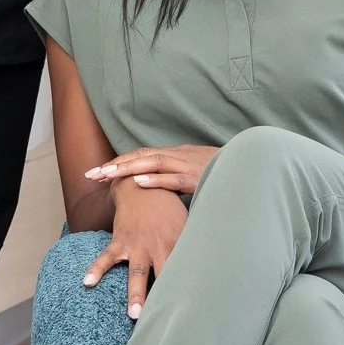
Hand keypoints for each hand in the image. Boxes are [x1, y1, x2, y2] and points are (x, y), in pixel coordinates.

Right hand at [82, 181, 187, 319]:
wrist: (141, 185)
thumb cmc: (168, 208)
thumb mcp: (185, 223)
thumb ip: (194, 243)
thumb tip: (211, 261)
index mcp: (178, 243)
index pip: (187, 269)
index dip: (192, 288)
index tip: (199, 308)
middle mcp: (159, 246)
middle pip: (164, 275)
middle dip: (166, 297)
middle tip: (169, 318)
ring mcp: (138, 245)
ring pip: (137, 273)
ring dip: (136, 294)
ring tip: (133, 314)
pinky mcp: (120, 240)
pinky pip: (106, 258)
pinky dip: (96, 269)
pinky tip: (87, 283)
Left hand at [84, 144, 218, 197]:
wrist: (252, 166)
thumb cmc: (223, 174)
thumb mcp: (196, 174)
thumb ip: (178, 179)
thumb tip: (158, 189)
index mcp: (176, 155)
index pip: (142, 156)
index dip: (120, 162)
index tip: (99, 172)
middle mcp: (178, 156)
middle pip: (140, 157)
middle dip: (115, 165)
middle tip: (91, 174)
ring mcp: (187, 165)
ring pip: (152, 163)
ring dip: (128, 168)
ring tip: (107, 175)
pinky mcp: (198, 177)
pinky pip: (174, 178)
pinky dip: (156, 179)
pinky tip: (139, 183)